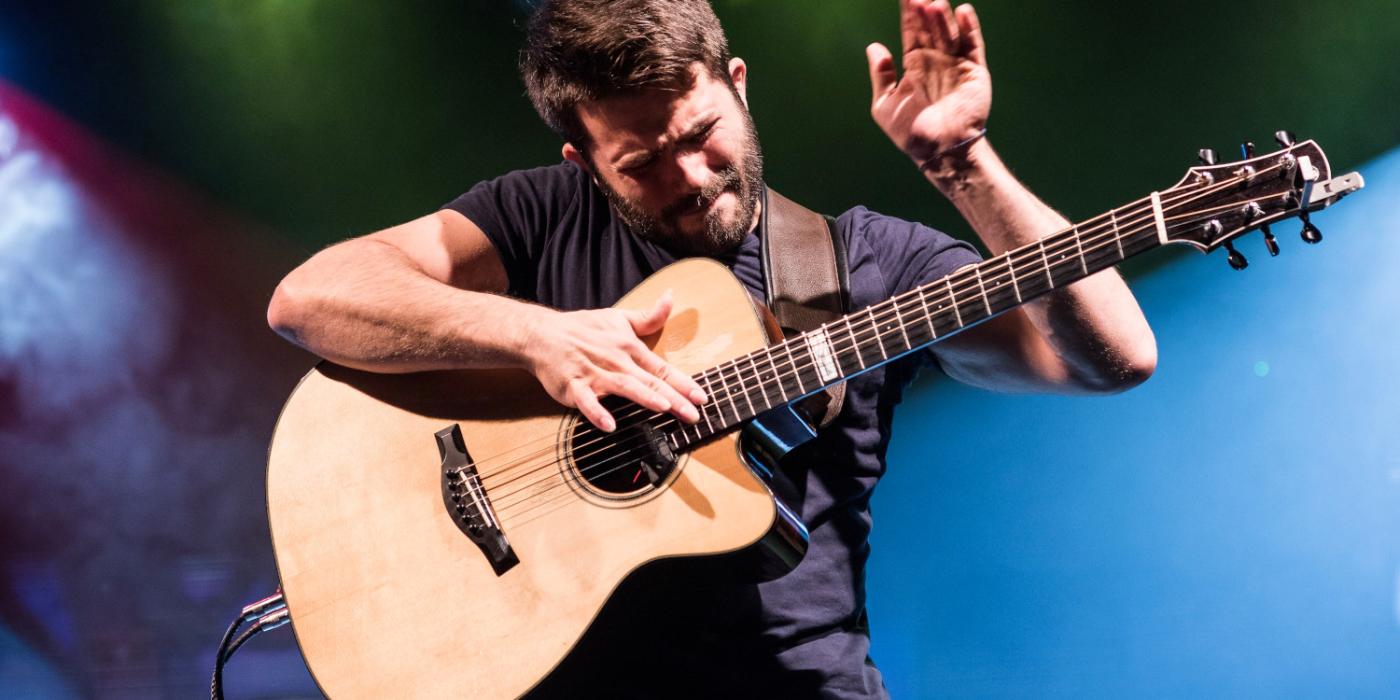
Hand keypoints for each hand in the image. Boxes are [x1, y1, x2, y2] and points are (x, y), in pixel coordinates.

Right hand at [520, 291, 705, 431]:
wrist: (543, 334)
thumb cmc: (583, 328)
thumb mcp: (618, 318)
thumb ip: (648, 316)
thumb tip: (671, 297)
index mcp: (629, 347)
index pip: (661, 367)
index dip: (683, 382)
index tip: (702, 396)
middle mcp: (615, 360)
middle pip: (649, 381)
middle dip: (674, 397)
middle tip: (693, 414)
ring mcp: (594, 373)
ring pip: (622, 386)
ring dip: (643, 396)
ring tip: (663, 407)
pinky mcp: (573, 386)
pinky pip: (586, 401)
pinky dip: (597, 412)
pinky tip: (609, 425)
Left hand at [866, 0, 990, 166]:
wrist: (940, 151)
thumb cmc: (911, 133)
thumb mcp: (885, 105)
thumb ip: (881, 76)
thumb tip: (874, 47)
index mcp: (915, 66)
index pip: (911, 33)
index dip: (908, 14)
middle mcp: (936, 62)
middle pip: (930, 29)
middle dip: (924, 10)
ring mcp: (956, 65)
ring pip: (949, 34)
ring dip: (943, 18)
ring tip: (934, 2)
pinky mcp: (975, 72)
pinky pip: (973, 45)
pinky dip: (969, 28)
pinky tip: (963, 10)